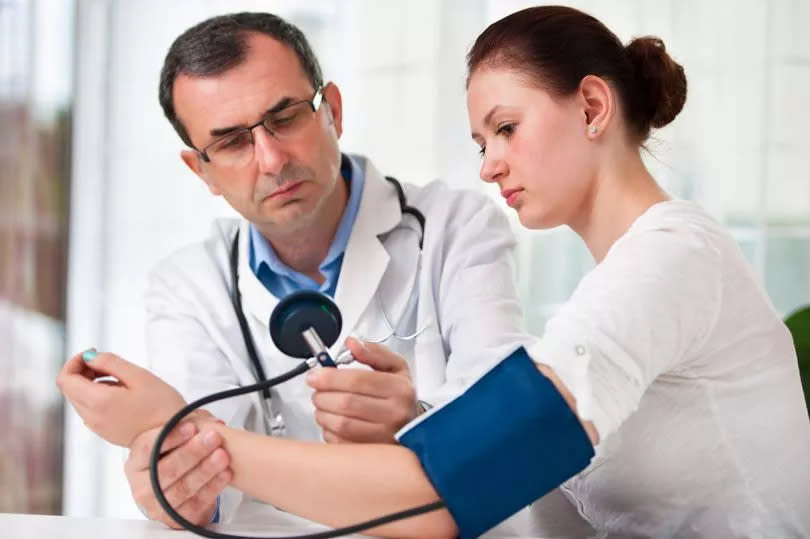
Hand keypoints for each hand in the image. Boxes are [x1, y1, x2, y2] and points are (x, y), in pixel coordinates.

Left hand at [57, 350, 186, 446]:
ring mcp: (97, 427)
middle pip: (70, 388)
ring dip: (91, 383)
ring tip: (121, 379)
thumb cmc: (163, 405)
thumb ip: (110, 362)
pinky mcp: (104, 431)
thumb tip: (89, 357)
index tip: (94, 353)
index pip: (65, 379)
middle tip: (110, 364)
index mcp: (98, 402)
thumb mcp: (139, 375)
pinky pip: (90, 409)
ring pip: (79, 398)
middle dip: (83, 370)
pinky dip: (97, 396)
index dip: (74, 361)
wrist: (175, 435)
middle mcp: (92, 417)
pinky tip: (122, 393)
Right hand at [125, 411, 231, 528]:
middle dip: (192, 452)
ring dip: (205, 471)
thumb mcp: (177, 438)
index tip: (192, 427)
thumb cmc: (173, 457)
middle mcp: (142, 485)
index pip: (148, 447)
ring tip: (222, 456)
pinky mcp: (175, 518)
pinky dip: (212, 488)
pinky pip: (195, 503)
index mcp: (137, 460)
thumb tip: (216, 423)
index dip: (171, 437)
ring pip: (182, 488)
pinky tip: (224, 475)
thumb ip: (193, 425)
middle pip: (166, 470)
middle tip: (213, 438)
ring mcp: (157, 505)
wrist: (173, 488)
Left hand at [306, 337, 416, 442]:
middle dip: (322, 395)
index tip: (315, 376)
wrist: (415, 427)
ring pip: (340, 424)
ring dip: (323, 413)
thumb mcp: (395, 367)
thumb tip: (352, 343)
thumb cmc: (400, 397)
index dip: (330, 377)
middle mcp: (395, 414)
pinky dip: (328, 431)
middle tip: (317, 391)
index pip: (357, 381)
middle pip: (346, 403)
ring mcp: (384, 437)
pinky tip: (332, 422)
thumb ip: (373, 352)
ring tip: (324, 405)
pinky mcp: (372, 452)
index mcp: (399, 389)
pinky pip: (340, 443)